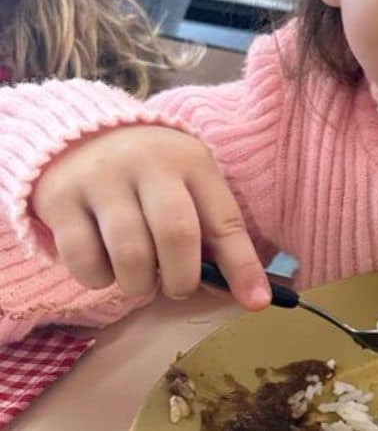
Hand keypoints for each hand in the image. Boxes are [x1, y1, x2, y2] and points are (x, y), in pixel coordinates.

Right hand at [30, 125, 270, 309]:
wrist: (79, 133)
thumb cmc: (149, 172)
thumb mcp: (188, 185)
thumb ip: (210, 233)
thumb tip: (241, 293)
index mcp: (192, 161)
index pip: (225, 220)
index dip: (243, 266)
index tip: (257, 303)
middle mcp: (149, 164)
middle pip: (176, 234)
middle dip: (182, 278)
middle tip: (178, 287)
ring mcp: (102, 178)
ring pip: (130, 252)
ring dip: (140, 283)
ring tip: (141, 279)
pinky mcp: (61, 198)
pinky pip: (84, 258)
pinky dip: (99, 279)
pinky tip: (105, 268)